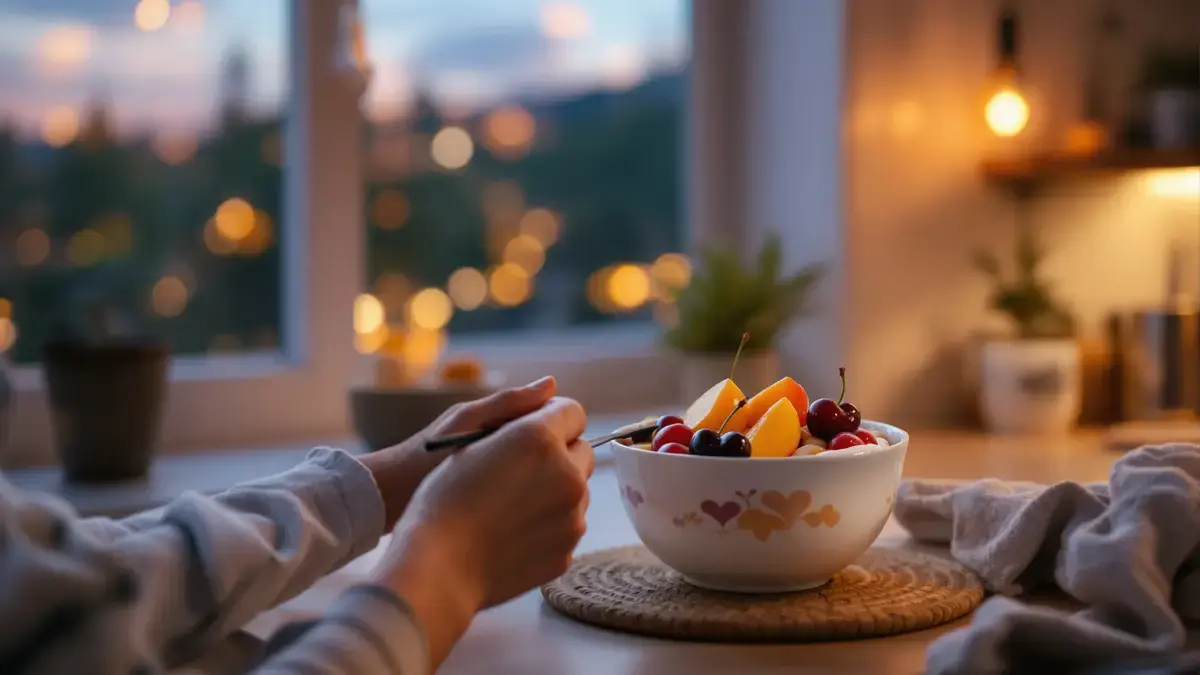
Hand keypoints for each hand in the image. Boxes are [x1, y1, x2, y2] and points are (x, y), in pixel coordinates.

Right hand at [372, 396, 593, 665]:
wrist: (436, 566)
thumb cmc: (441, 496)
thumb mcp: (466, 435)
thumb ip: (515, 405)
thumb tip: (550, 387)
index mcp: (539, 439)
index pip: (572, 411)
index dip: (549, 417)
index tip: (527, 429)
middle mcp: (566, 474)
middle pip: (581, 451)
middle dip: (558, 453)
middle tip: (516, 467)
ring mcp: (572, 516)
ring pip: (576, 490)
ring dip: (555, 488)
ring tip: (510, 503)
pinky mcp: (567, 550)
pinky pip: (567, 525)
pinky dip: (549, 523)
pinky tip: (512, 530)